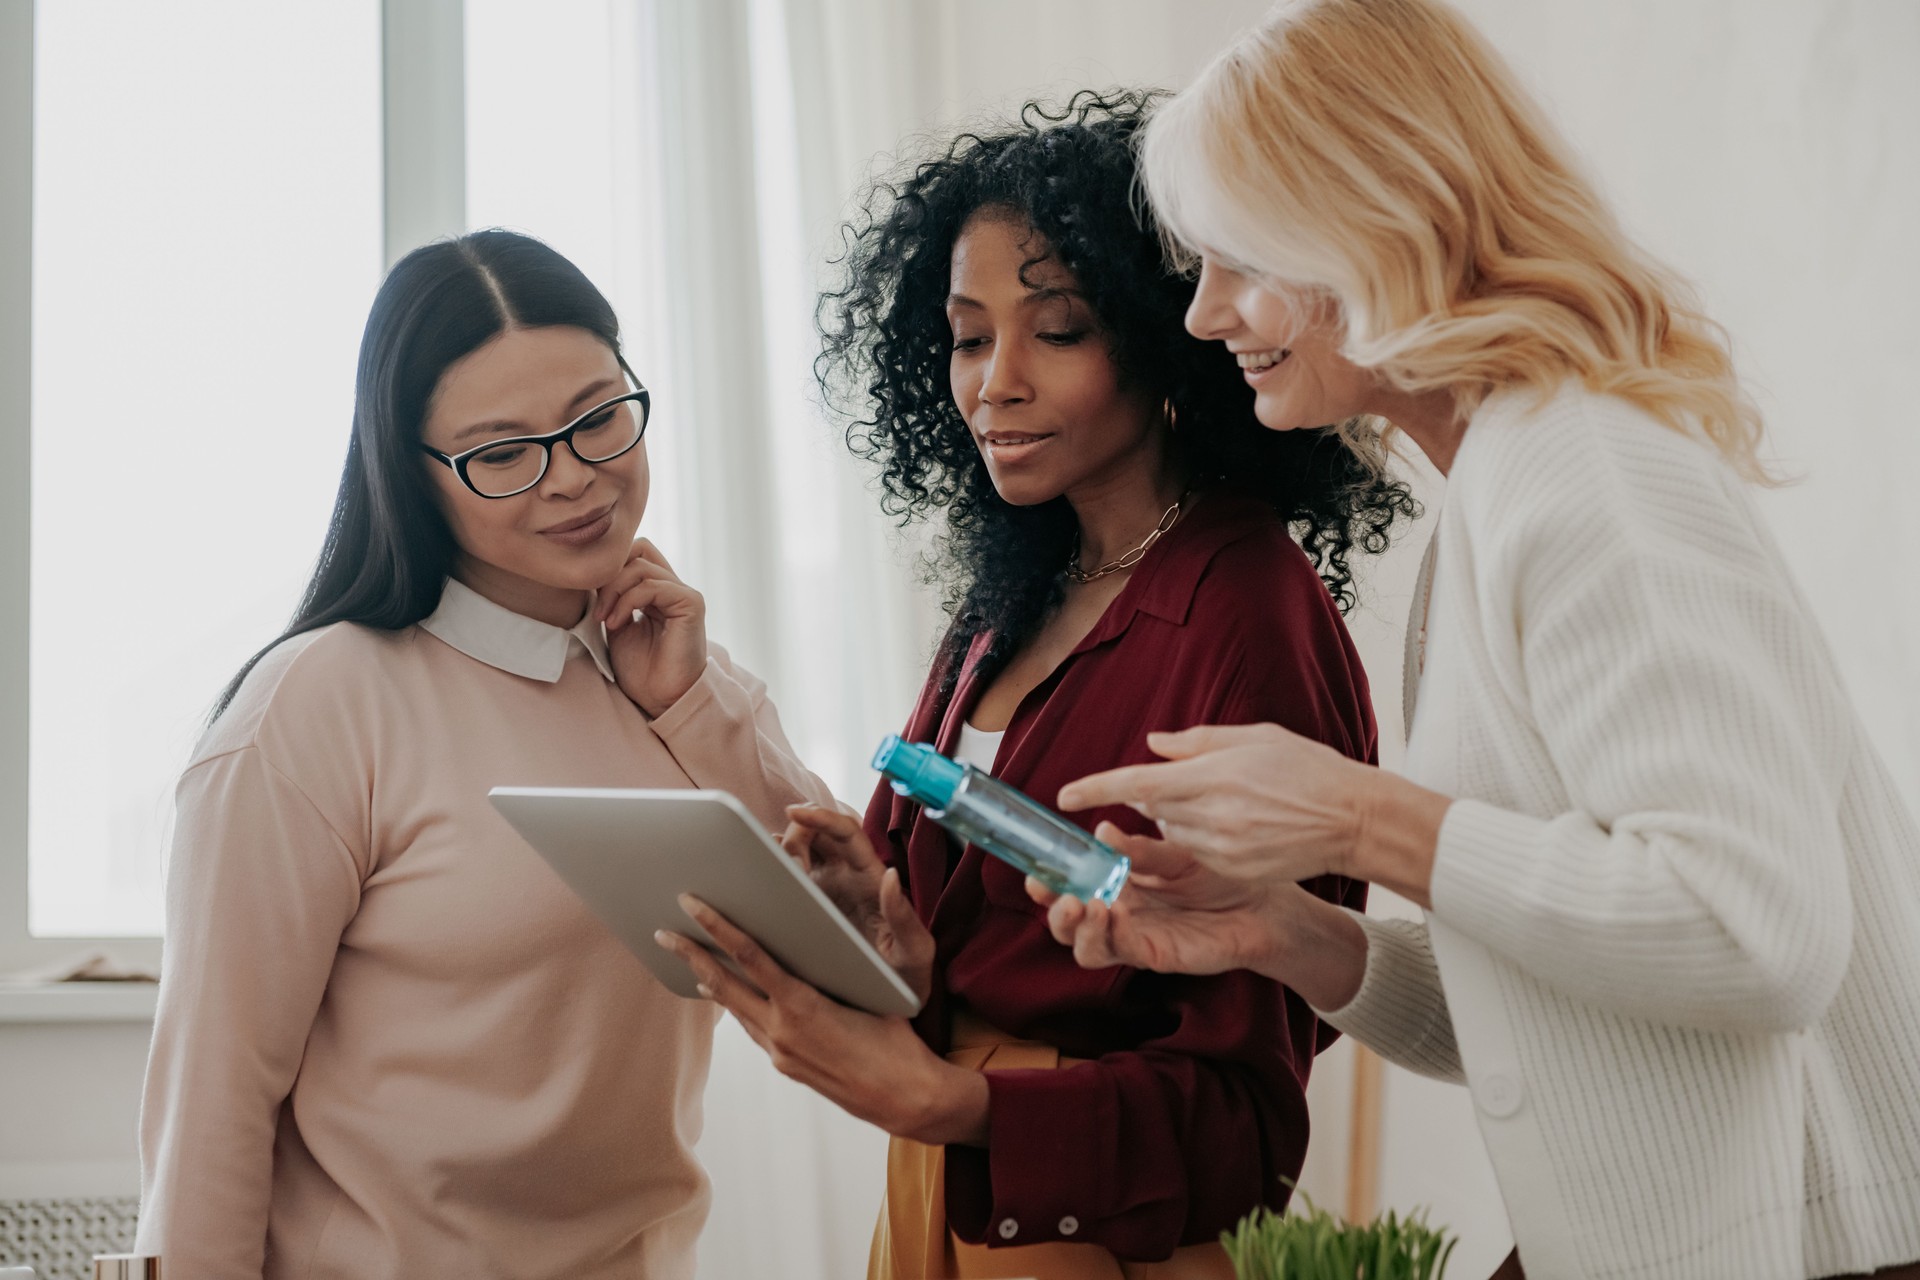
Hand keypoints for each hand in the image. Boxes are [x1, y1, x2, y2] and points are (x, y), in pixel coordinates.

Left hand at [598, 539, 706, 716]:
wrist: (660, 698)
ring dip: (613, 591)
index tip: (592, 598)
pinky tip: (617, 623)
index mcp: (658, 590)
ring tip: (605, 620)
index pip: (635, 552)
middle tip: (598, 607)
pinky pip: (652, 585)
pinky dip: (628, 600)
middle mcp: (673, 587)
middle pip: (638, 549)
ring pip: (640, 566)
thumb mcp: (617, 624)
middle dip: (610, 574)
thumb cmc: (640, 669)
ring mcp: (684, 594)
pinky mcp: (690, 604)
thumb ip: (611, 597)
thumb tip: (594, 573)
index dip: (610, 567)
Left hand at [655, 897, 988, 1145]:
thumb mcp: (871, 991)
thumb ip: (839, 961)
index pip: (750, 956)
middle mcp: (782, 1030)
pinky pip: (752, 1027)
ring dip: (708, 980)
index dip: (717, 927)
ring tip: (685, 956)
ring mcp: (780, 1052)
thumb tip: (821, 926)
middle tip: (663, 931)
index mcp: (803, 1005)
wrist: (905, 1098)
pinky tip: (724, 992)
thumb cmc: (897, 1040)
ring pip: (735, 1007)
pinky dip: (735, 1004)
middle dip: (691, 955)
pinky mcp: (785, 1065)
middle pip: (725, 984)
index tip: (692, 905)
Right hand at [780, 805, 932, 1002]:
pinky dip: (768, 870)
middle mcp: (846, 877)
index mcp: (870, 878)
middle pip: (817, 833)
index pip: (846, 832)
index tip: (794, 812)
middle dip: (795, 835)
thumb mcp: (914, 953)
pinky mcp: (806, 907)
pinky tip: (752, 882)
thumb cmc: (905, 979)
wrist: (889, 1008)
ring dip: (778, 852)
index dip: (821, 816)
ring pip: (798, 851)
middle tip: (783, 865)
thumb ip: (905, 918)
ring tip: (767, 875)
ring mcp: (824, 890)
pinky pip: (784, 878)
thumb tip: (891, 875)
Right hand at [1030, 824, 1369, 1009]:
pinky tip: (1108, 912)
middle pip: (1067, 918)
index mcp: (1118, 880)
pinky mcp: (1154, 955)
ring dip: (1073, 926)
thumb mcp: (1176, 850)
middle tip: (1046, 888)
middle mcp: (1119, 910)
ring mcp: (1134, 936)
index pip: (1072, 880)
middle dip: (1051, 905)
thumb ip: (1139, 846)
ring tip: (1082, 903)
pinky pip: (1118, 951)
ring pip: (1083, 945)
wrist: (1266, 903)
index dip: (1048, 874)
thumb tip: (1100, 830)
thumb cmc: (1220, 872)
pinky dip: (1105, 935)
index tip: (1036, 862)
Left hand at [1057, 723, 1371, 883]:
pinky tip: (1238, 825)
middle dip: (1150, 798)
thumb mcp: (1255, 738)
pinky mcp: (1234, 870)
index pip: (1136, 783)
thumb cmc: (1308, 770)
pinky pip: (1200, 854)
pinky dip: (1203, 839)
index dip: (1095, 789)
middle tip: (1181, 784)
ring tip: (1225, 802)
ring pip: (1174, 833)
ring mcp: (1222, 848)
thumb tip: (1153, 746)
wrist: (1353, 819)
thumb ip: (1197, 743)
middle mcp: (1211, 814)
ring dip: (1180, 818)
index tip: (1064, 796)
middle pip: (1152, 809)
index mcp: (1212, 775)